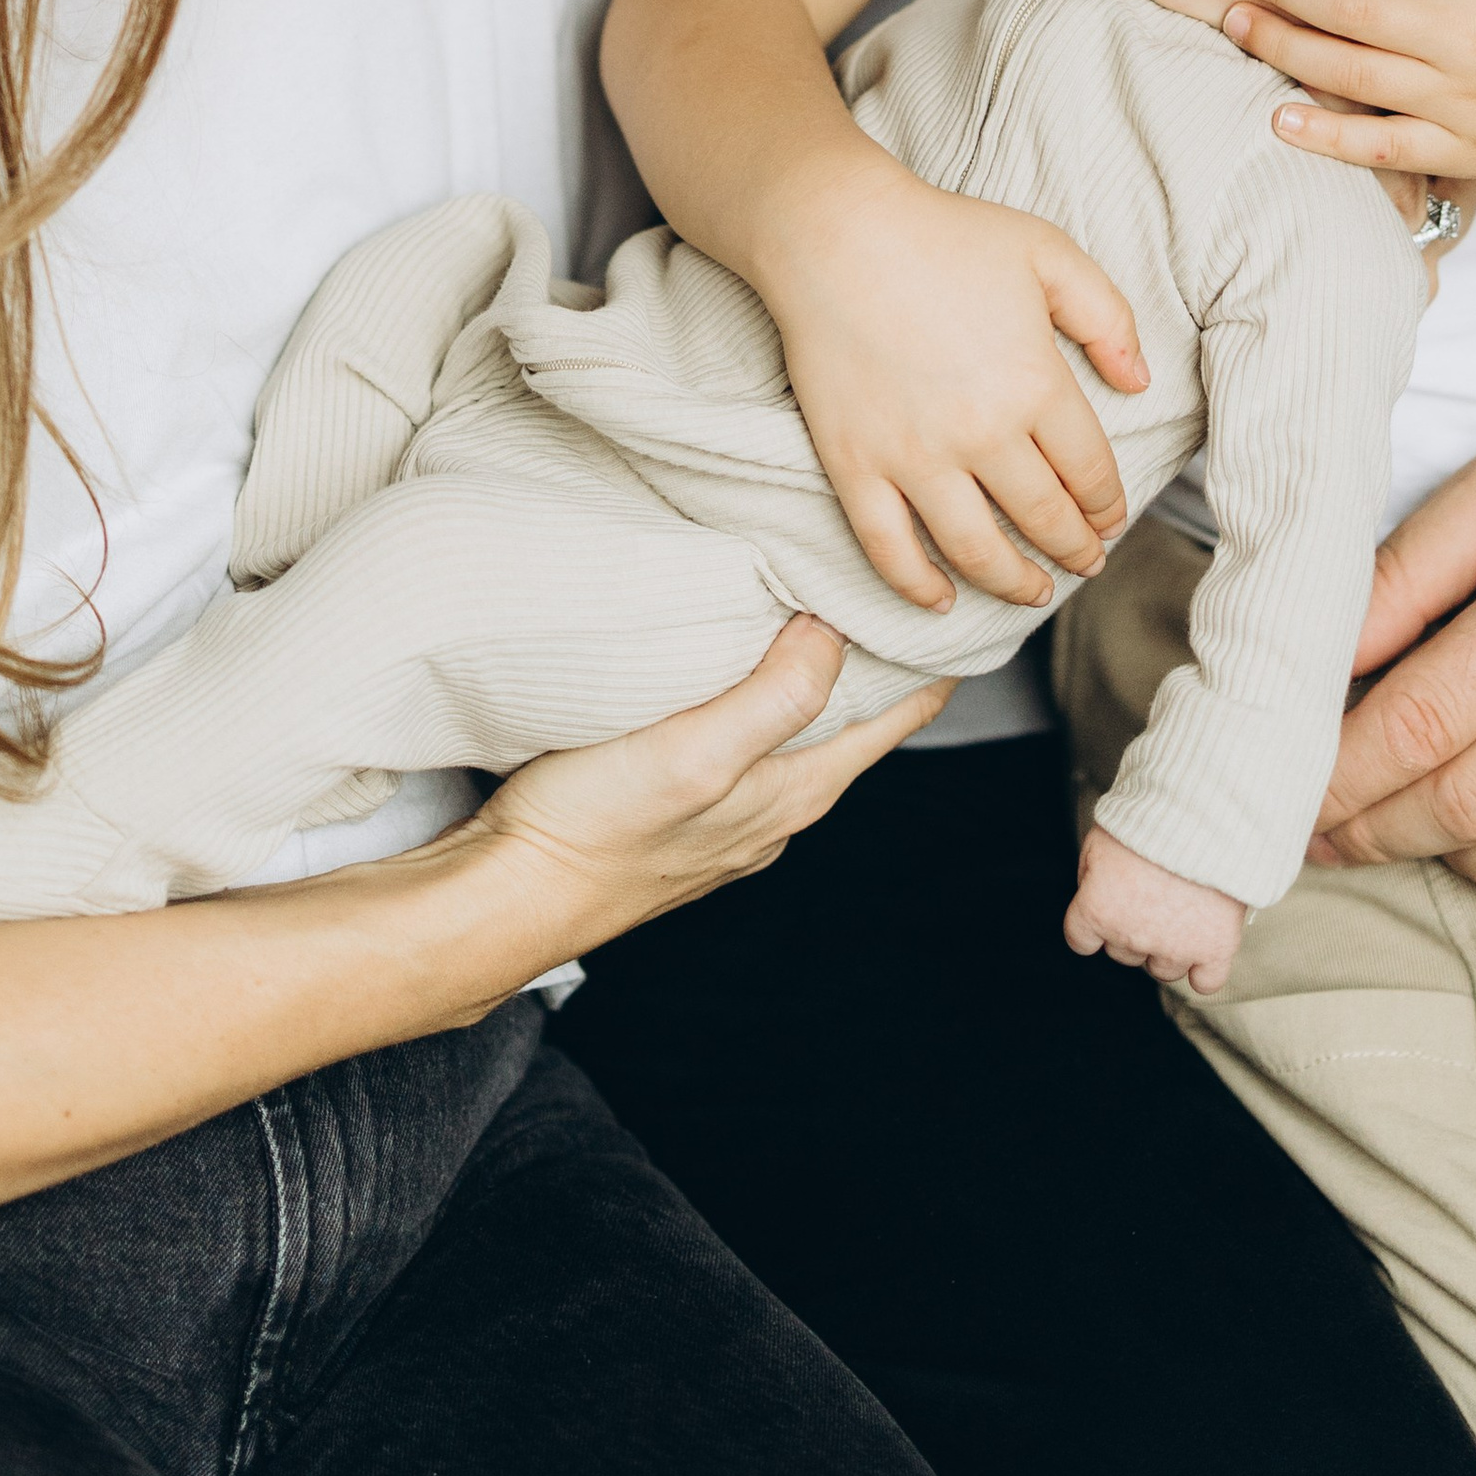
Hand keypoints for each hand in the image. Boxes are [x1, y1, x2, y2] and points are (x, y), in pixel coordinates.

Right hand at [475, 617, 951, 954]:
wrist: (510, 894)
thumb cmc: (597, 827)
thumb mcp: (698, 751)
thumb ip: (775, 697)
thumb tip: (835, 631)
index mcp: (796, 789)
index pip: (898, 715)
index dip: (937, 660)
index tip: (966, 602)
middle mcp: (776, 805)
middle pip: (855, 718)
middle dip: (882, 657)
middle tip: (901, 581)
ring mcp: (729, 811)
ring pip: (799, 728)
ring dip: (820, 672)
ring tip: (825, 603)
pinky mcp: (679, 805)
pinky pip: (744, 737)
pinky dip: (761, 690)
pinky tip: (734, 663)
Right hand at [759, 149, 1146, 610]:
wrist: (834, 233)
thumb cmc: (944, 235)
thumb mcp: (1047, 253)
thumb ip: (1107, 317)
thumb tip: (1140, 382)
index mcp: (1035, 384)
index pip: (1089, 473)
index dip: (1106, 505)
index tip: (1109, 519)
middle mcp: (981, 434)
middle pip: (1042, 518)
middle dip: (1073, 549)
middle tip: (1084, 562)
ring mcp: (914, 456)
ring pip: (975, 549)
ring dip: (1012, 581)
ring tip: (1032, 590)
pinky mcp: (855, 465)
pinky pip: (888, 547)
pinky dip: (916, 585)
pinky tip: (939, 598)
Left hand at [1063, 825, 1247, 991]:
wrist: (1201, 814)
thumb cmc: (1147, 819)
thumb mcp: (1098, 840)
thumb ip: (1090, 877)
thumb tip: (1094, 896)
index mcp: (1097, 910)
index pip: (1081, 940)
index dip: (1094, 924)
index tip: (1108, 909)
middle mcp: (1132, 935)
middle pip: (1123, 953)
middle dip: (1132, 928)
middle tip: (1150, 896)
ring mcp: (1175, 946)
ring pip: (1162, 969)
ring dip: (1166, 947)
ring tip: (1180, 911)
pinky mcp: (1214, 948)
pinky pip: (1206, 982)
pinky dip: (1204, 971)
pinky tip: (1204, 950)